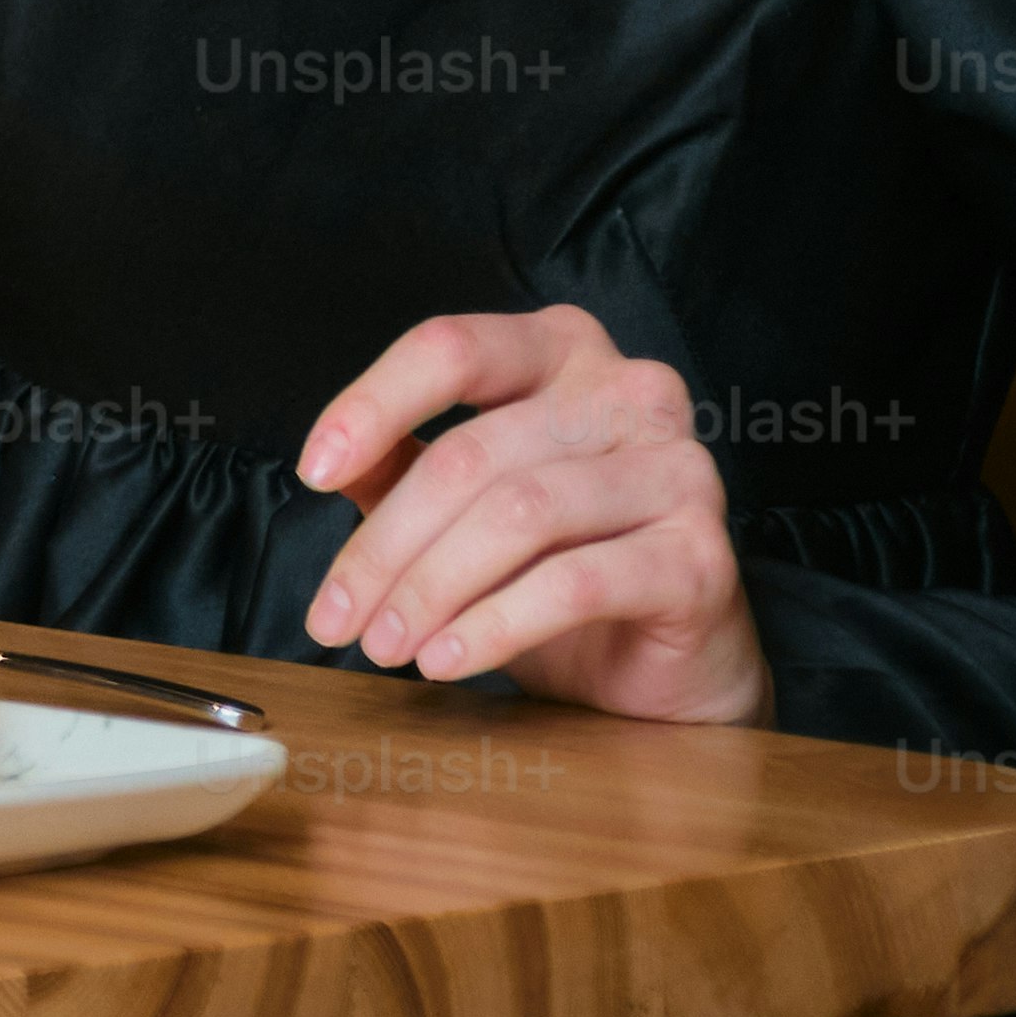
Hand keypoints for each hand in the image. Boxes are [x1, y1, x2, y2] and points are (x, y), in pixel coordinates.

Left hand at [293, 305, 768, 722]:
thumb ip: (400, 468)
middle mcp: (631, 393)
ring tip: (385, 645)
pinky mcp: (702, 556)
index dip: (371, 405)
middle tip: (336, 616)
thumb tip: (328, 461)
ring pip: (519, 514)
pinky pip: (574, 582)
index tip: (313, 470)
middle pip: (473, 453)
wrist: (663, 667)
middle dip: (387, 544)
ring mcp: (679, 470)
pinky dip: (494, 625)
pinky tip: (446, 659)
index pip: (451, 349)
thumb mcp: (463, 508)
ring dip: (432, 590)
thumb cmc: (556, 568)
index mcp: (562, 352)